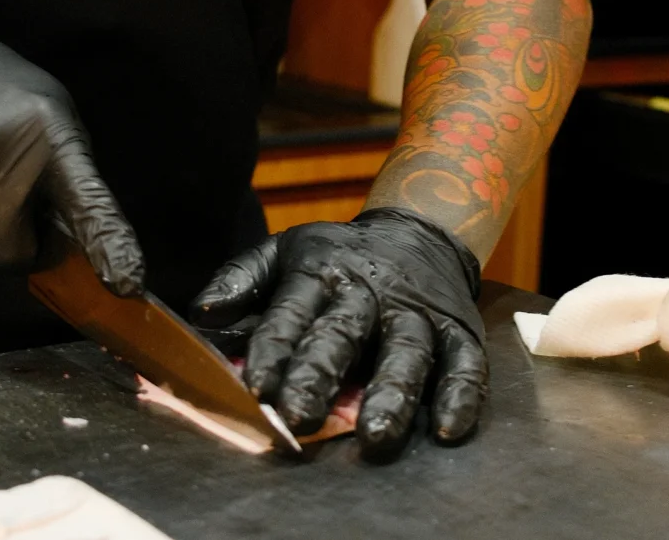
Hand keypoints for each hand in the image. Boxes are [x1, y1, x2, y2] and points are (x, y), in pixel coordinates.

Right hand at [0, 8, 143, 293]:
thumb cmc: (2, 98)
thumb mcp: (53, 121)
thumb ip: (70, 185)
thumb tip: (84, 258)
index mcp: (50, 135)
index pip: (86, 201)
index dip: (107, 245)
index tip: (125, 283)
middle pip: (7, 255)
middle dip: (14, 247)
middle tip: (11, 211)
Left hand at [190, 208, 486, 456]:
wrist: (418, 232)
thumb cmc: (339, 256)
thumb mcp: (284, 250)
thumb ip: (240, 279)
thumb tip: (202, 313)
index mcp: (321, 273)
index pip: (292, 312)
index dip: (274, 349)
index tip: (256, 387)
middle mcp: (370, 293)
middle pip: (344, 333)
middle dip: (321, 375)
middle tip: (299, 418)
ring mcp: (417, 312)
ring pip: (406, 352)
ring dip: (392, 393)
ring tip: (375, 435)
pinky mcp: (459, 330)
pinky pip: (466, 364)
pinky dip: (461, 396)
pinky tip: (447, 430)